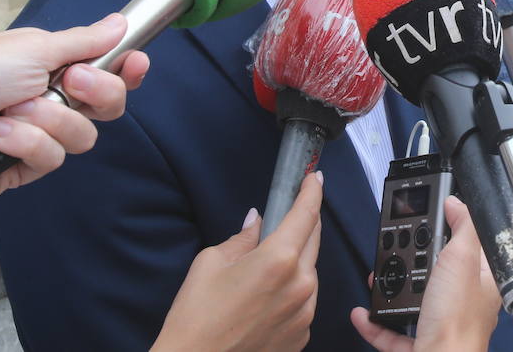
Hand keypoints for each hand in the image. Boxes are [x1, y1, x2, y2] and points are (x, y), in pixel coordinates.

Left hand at [0, 14, 147, 197]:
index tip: (135, 63)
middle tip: (66, 82)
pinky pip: (50, 160)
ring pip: (82, 137)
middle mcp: (50, 100)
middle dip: (93, 93)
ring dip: (45, 121)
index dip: (127, 70)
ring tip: (9, 111)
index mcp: (53, 66)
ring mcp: (38, 136)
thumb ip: (84, 42)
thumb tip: (119, 24)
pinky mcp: (22, 167)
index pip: (108, 71)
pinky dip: (22, 143)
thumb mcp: (32, 49)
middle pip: (107, 106)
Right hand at [153, 172, 322, 351]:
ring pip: (309, 273)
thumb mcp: (210, 263)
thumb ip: (242, 238)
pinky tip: (266, 298)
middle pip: (313, 241)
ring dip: (296, 262)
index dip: (312, 191)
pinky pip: (304, 301)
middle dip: (304, 224)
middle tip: (290, 214)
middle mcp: (300, 285)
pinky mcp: (302, 335)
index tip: (316, 178)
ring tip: (265, 269)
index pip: (305, 214)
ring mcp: (304, 313)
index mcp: (278, 260)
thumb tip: (257, 222)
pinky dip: (292, 292)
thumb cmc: (196, 318)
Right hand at [351, 196, 500, 351]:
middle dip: (414, 258)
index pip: (470, 245)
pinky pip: (393, 332)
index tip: (434, 213)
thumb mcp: (461, 259)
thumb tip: (456, 203)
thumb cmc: (457, 324)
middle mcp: (463, 302)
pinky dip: (375, 321)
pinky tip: (363, 313)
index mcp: (481, 280)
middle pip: (437, 271)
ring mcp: (441, 324)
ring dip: (392, 288)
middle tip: (399, 245)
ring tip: (378, 276)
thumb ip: (461, 227)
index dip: (453, 227)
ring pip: (414, 299)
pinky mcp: (420, 345)